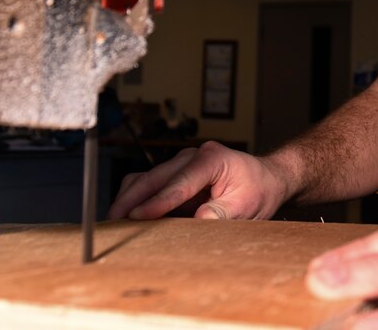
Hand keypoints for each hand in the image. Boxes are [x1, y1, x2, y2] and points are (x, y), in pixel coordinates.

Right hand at [108, 141, 288, 220]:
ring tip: (114, 220)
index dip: (158, 201)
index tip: (139, 216)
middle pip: (155, 176)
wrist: (264, 179)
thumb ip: (223, 212)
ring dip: (130, 197)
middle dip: (132, 198)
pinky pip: (150, 184)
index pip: (179, 183)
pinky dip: (137, 198)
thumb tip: (199, 220)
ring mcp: (182, 164)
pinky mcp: (176, 176)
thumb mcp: (248, 205)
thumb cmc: (258, 189)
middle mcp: (192, 157)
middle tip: (113, 220)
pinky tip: (127, 215)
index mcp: (212, 159)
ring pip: (147, 177)